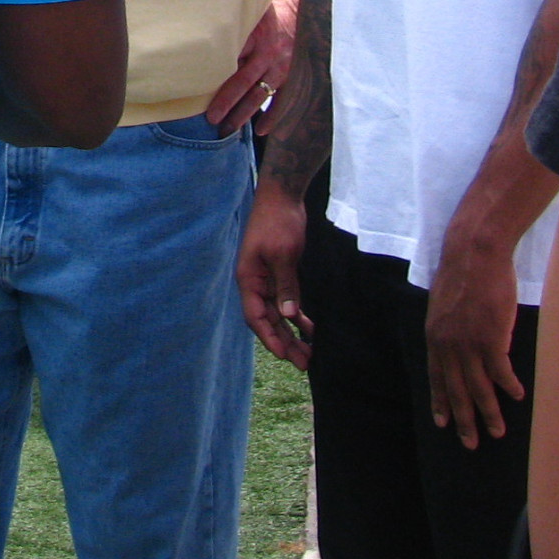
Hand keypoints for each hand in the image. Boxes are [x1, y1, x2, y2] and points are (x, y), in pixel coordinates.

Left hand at [206, 0, 296, 134]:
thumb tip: (205, 31)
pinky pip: (283, 101)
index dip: (215, 72)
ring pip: (259, 95)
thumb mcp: (253, 12)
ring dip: (243, 114)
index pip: (231, 55)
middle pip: (243, 81)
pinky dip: (273, 117)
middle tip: (211, 118)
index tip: (197, 86)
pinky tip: (261, 130)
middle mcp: (268, 53)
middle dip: (226, 101)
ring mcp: (281, 67)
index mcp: (255, 35)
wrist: (307, 15)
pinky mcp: (292, 77)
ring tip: (227, 129)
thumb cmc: (273, 13)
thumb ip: (235, 24)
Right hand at [235, 180, 312, 370]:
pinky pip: (286, 301)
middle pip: (268, 320)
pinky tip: (310, 328)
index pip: (255, 316)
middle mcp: (255, 282)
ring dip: (291, 333)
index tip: (286, 356)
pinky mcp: (279, 273)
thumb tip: (288, 315)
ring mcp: (266, 278)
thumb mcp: (283, 254)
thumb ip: (285, 285)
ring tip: (309, 353)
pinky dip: (297, 315)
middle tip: (304, 363)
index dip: (269, 338)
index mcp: (249, 278)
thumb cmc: (278, 221)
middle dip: (285, 342)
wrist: (282, 195)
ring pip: (278, 313)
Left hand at [424, 230, 524, 448]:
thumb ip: (448, 328)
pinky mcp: (491, 338)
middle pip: (456, 391)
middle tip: (471, 443)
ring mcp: (469, 344)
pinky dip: (509, 387)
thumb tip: (456, 343)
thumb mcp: (444, 305)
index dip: (441, 402)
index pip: (436, 378)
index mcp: (435, 337)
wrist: (475, 254)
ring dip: (489, 413)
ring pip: (479, 388)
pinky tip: (517, 397)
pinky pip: (501, 372)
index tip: (443, 423)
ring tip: (498, 432)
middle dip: (464, 420)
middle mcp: (448, 346)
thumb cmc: (463, 274)